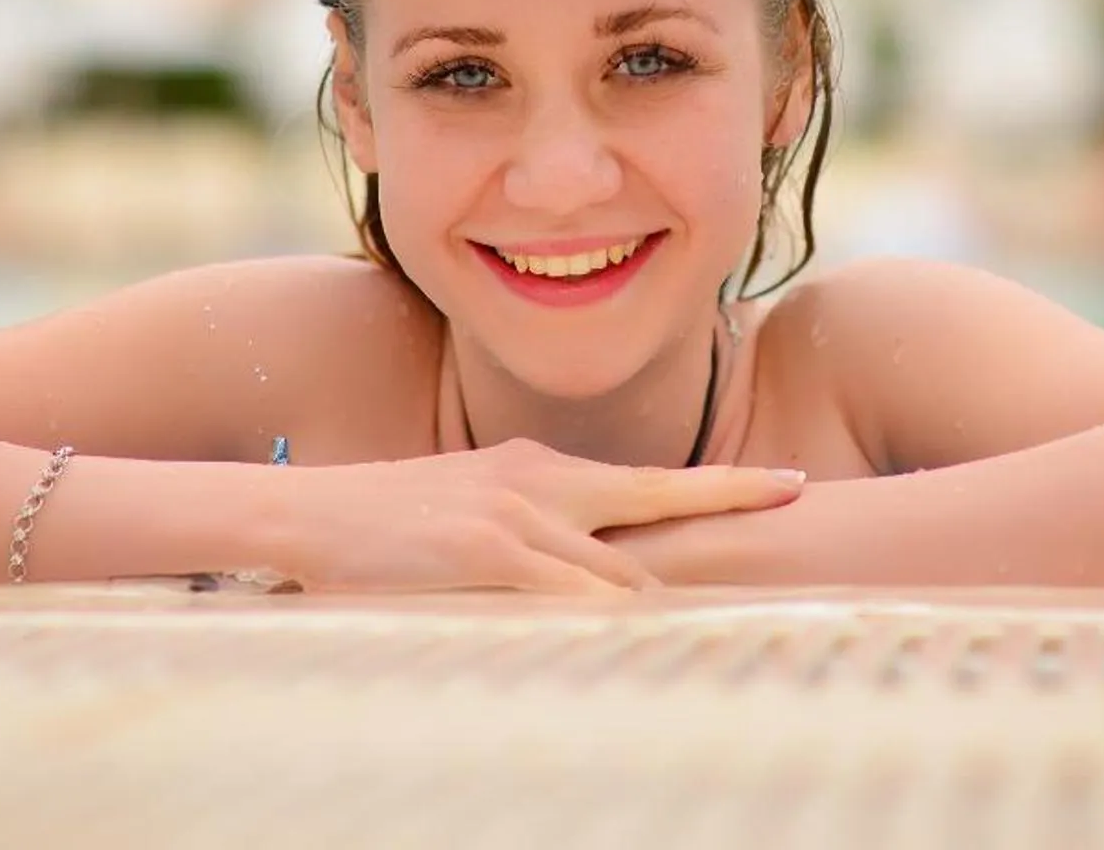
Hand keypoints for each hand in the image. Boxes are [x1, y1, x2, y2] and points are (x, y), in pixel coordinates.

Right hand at [245, 440, 804, 592]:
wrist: (307, 508)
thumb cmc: (384, 523)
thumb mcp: (471, 509)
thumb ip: (532, 531)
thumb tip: (581, 574)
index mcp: (542, 468)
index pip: (654, 480)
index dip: (730, 484)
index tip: (793, 481)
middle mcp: (542, 480)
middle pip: (660, 505)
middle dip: (726, 522)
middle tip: (796, 523)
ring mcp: (518, 512)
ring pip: (620, 569)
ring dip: (665, 605)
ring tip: (719, 626)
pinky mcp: (488, 547)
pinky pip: (567, 589)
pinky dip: (606, 616)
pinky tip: (639, 635)